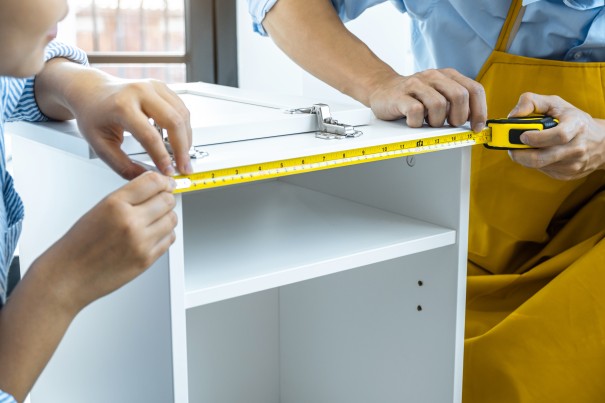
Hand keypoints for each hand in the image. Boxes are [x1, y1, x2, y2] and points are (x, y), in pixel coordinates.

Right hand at [37, 171, 176, 311]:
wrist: (69, 275)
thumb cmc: (80, 244)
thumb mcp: (100, 209)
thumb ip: (128, 197)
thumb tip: (154, 189)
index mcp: (115, 204)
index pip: (152, 182)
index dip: (163, 181)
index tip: (167, 183)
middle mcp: (130, 222)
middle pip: (167, 201)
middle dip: (167, 199)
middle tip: (162, 200)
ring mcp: (141, 242)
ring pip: (172, 220)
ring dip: (167, 217)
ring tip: (156, 219)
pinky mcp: (146, 259)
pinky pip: (169, 239)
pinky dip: (166, 234)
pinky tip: (154, 234)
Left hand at [71, 75, 192, 178]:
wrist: (91, 91)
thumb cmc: (93, 114)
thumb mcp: (100, 145)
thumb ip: (123, 165)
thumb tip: (145, 177)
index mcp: (121, 106)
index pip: (150, 135)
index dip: (162, 157)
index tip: (169, 172)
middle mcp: (140, 92)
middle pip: (173, 121)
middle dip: (182, 149)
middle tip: (184, 167)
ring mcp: (153, 86)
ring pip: (182, 114)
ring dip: (187, 139)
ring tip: (183, 156)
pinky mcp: (161, 87)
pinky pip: (181, 108)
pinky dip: (184, 127)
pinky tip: (180, 141)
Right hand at [368, 68, 486, 131]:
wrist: (382, 90)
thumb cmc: (413, 97)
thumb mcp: (439, 95)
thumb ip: (457, 104)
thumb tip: (476, 122)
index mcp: (448, 76)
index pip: (474, 89)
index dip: (480, 111)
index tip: (477, 127)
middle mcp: (434, 76)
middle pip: (459, 96)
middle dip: (458, 117)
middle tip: (449, 125)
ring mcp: (416, 84)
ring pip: (439, 105)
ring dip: (436, 121)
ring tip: (428, 122)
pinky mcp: (400, 96)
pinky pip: (416, 112)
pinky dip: (417, 122)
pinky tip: (414, 121)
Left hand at [507, 93, 604, 179]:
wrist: (601, 142)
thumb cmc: (572, 119)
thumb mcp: (556, 104)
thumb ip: (532, 102)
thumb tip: (512, 115)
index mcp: (576, 126)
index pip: (558, 135)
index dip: (537, 138)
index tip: (522, 136)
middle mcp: (577, 147)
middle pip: (542, 158)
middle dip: (520, 154)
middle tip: (511, 147)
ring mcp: (573, 164)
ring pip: (539, 165)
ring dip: (525, 158)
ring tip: (524, 148)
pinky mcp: (568, 175)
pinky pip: (544, 171)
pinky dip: (535, 163)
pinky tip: (539, 154)